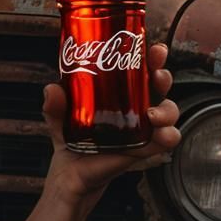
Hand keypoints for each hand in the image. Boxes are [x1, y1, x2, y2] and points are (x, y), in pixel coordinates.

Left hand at [41, 43, 180, 200]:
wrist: (70, 172)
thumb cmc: (69, 135)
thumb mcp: (58, 115)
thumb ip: (54, 104)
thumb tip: (52, 90)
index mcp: (116, 90)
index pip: (137, 67)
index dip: (150, 56)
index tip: (155, 49)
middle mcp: (133, 105)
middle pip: (158, 86)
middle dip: (163, 76)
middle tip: (158, 75)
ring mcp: (140, 126)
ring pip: (167, 113)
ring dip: (167, 111)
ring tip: (153, 115)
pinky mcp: (142, 149)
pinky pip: (162, 143)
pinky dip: (167, 138)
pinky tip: (162, 136)